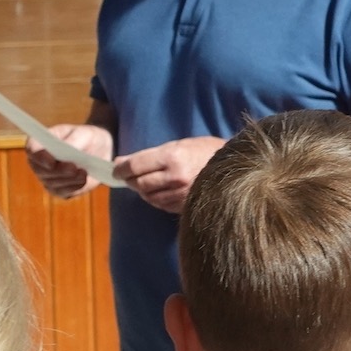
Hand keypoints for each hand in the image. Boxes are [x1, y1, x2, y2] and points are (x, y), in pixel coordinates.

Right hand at [27, 123, 114, 198]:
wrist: (99, 151)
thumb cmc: (87, 138)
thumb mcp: (84, 134)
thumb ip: (74, 141)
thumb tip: (67, 151)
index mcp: (40, 142)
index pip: (32, 149)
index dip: (39, 156)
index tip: (52, 161)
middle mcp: (39, 162)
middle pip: (41, 170)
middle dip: (57, 170)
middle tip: (72, 167)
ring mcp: (47, 178)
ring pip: (52, 182)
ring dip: (68, 178)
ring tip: (83, 172)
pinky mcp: (59, 190)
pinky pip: (63, 192)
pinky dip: (74, 186)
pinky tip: (83, 179)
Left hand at [112, 135, 226, 213]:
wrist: (234, 166)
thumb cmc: (205, 150)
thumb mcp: (178, 144)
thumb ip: (150, 155)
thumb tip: (120, 162)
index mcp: (172, 157)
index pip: (135, 166)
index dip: (121, 169)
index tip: (116, 169)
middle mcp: (175, 177)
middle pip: (140, 183)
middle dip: (131, 180)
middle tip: (130, 176)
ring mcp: (181, 194)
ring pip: (149, 197)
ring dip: (143, 190)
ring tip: (147, 183)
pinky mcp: (186, 206)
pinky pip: (161, 205)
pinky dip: (156, 199)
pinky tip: (160, 191)